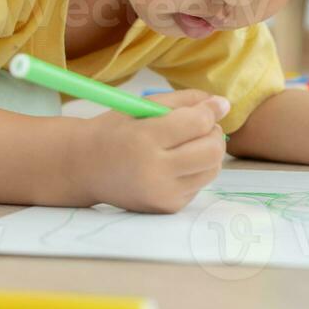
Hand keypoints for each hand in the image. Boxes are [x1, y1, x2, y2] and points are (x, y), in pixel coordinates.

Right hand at [76, 89, 229, 212]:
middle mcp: (154, 171)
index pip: (197, 123)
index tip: (214, 106)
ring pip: (212, 169)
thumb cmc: (115, 131)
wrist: (85, 168)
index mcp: (144, 139)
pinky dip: (196, 170)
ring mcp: (162, 194)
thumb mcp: (143, 106)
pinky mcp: (168, 207)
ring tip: (188, 144)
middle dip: (214, 133)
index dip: (211, 111)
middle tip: (202, 126)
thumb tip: (223, 104)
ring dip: (208, 152)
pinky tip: (175, 163)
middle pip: (212, 151)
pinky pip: (200, 184)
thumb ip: (184, 101)